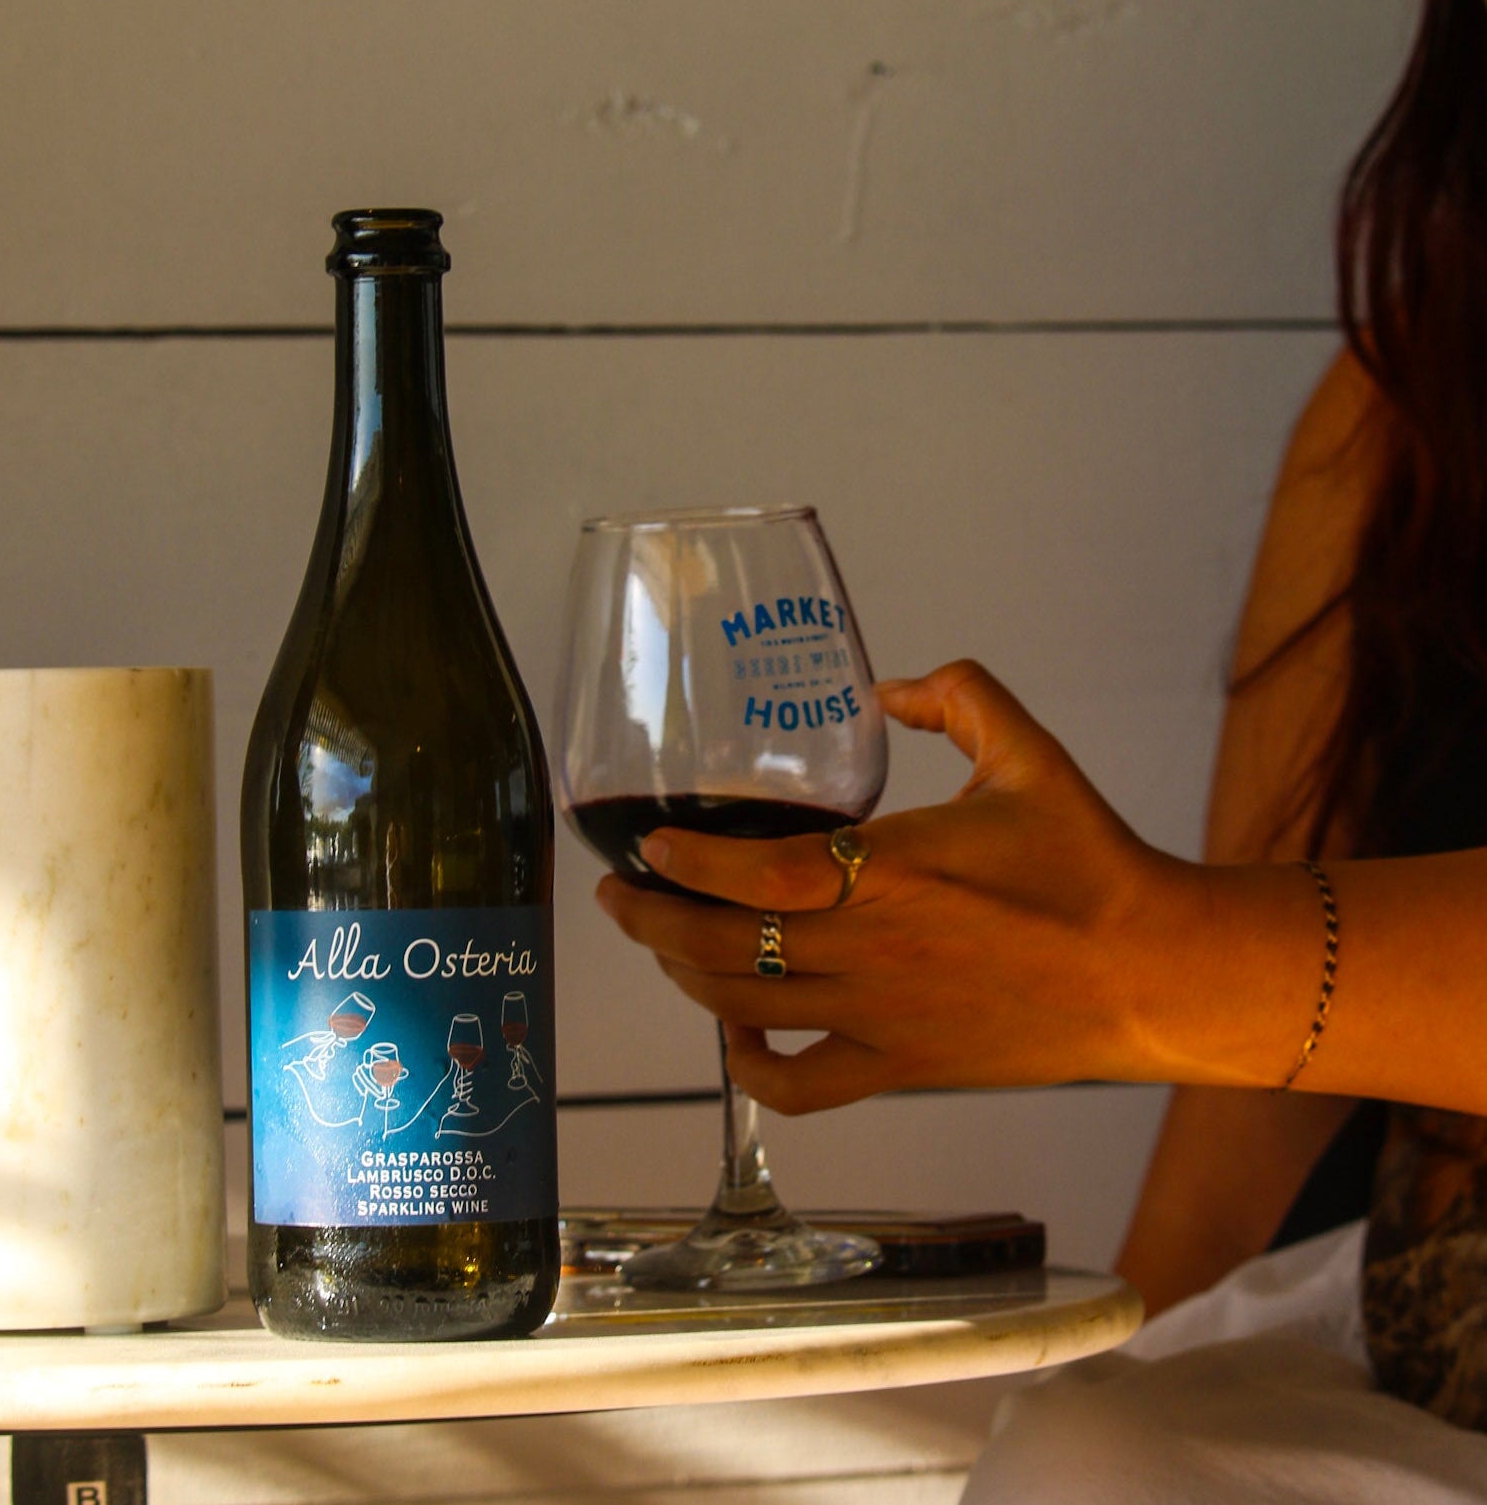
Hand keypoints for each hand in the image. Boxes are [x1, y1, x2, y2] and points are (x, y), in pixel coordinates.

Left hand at [595, 660, 1198, 1112]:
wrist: (1152, 972)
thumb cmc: (1088, 864)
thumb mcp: (1027, 753)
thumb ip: (958, 697)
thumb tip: (893, 686)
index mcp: (887, 871)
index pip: (753, 870)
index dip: (687, 860)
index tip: (649, 843)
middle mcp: (866, 950)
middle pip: (719, 945)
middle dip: (650, 919)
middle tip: (621, 894)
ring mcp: (876, 1019)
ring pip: (741, 1010)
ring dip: (684, 977)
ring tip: (660, 943)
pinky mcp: (899, 1068)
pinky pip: (799, 1087)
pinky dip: (751, 1070)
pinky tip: (738, 1039)